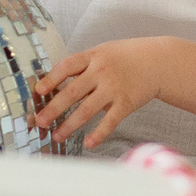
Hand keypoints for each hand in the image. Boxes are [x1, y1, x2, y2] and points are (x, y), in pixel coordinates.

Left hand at [33, 40, 158, 150]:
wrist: (158, 61)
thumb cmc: (125, 57)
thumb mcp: (102, 52)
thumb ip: (82, 66)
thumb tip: (55, 84)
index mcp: (92, 56)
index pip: (66, 67)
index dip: (51, 79)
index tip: (37, 91)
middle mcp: (101, 72)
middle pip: (72, 92)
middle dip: (53, 108)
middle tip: (39, 121)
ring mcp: (114, 88)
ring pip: (87, 110)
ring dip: (70, 125)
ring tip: (57, 136)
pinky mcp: (126, 103)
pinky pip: (110, 121)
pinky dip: (99, 133)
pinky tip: (89, 143)